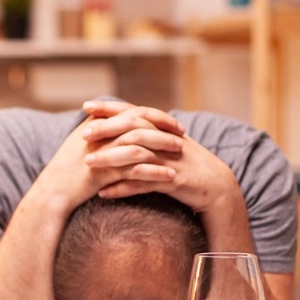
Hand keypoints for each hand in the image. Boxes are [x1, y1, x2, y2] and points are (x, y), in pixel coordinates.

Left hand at [80, 100, 238, 215]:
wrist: (216, 186)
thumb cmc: (187, 163)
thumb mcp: (169, 143)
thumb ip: (148, 132)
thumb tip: (120, 123)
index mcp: (163, 129)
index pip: (134, 111)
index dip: (111, 108)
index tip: (86, 106)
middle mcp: (166, 140)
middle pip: (134, 128)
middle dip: (107, 130)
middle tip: (83, 134)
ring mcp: (170, 160)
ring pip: (136, 155)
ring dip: (110, 158)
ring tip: (88, 163)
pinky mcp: (173, 181)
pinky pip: (144, 184)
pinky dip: (123, 188)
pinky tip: (104, 193)